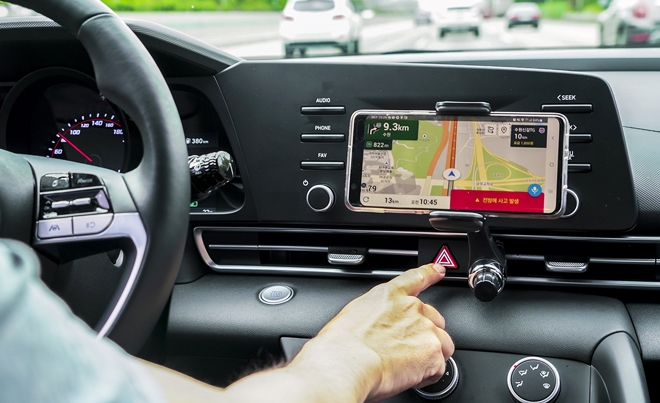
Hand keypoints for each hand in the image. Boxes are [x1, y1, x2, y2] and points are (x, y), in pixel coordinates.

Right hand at [290, 263, 453, 402]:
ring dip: (430, 355)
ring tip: (407, 366)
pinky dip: (428, 375)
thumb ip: (377, 313)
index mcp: (390, 295)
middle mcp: (412, 308)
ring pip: (442, 344)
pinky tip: (409, 376)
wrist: (346, 364)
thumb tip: (380, 326)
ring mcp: (425, 329)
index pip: (416, 278)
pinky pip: (439, 367)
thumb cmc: (341, 345)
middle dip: (425, 334)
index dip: (430, 273)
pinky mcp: (432, 353)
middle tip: (405, 350)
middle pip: (434, 319)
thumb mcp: (355, 314)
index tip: (438, 270)